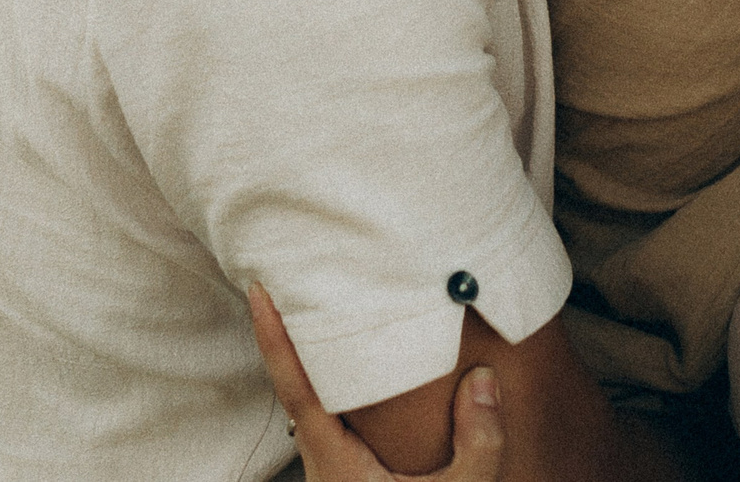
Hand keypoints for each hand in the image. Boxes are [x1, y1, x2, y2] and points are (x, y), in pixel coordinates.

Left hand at [250, 284, 503, 481]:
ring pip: (311, 406)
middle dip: (289, 334)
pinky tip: (357, 368)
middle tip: (289, 278)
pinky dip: (334, 386)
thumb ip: (478, 441)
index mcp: (335, 463)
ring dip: (312, 361)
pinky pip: (329, 421)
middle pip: (295, 386)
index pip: (296, 386)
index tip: (258, 290)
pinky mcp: (343, 480)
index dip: (275, 337)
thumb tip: (482, 379)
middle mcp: (321, 465)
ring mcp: (329, 475)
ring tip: (323, 309)